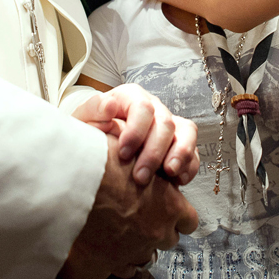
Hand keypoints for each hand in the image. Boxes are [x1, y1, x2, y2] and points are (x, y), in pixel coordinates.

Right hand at [60, 135, 198, 278]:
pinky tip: (106, 247)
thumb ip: (149, 165)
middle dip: (157, 229)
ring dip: (137, 246)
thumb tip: (147, 161)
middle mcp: (156, 232)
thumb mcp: (138, 153)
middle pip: (169, 240)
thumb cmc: (105, 160)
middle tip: (140, 215)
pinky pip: (122, 270)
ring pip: (145, 258)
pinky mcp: (109, 262)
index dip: (177, 214)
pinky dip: (117, 261)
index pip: (189, 221)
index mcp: (170, 206)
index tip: (168, 209)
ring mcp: (134, 250)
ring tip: (121, 231)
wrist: (78, 178)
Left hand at [72, 83, 198, 184]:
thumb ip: (94, 109)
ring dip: (180, 154)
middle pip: (165, 123)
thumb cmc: (90, 131)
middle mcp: (154, 108)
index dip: (136, 131)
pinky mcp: (179, 143)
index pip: (142, 107)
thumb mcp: (84, 119)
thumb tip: (110, 105)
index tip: (123, 154)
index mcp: (131, 97)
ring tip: (169, 174)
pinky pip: (193, 151)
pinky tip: (179, 181)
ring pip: (186, 132)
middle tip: (140, 177)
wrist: (95, 147)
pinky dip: (189, 166)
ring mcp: (169, 124)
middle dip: (154, 152)